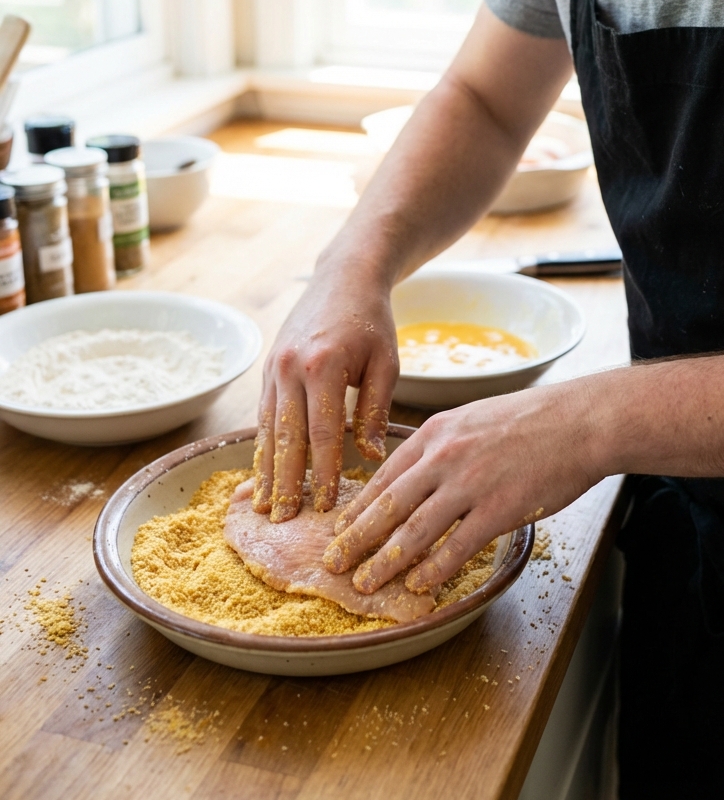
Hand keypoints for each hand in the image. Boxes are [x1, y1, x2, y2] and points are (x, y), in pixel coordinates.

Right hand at [252, 262, 399, 521]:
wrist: (342, 278)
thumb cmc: (371, 321)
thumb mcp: (386, 362)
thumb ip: (376, 409)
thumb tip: (370, 457)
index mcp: (324, 365)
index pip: (323, 432)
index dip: (324, 472)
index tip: (326, 506)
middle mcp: (290, 367)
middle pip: (287, 437)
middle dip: (285, 482)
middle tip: (284, 522)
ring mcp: (274, 367)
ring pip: (268, 429)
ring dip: (266, 470)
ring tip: (265, 507)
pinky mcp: (268, 368)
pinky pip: (263, 415)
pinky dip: (262, 446)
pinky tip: (261, 472)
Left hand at [322, 380, 600, 594]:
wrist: (579, 421)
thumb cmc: (531, 420)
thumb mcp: (472, 418)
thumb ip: (442, 444)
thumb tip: (416, 473)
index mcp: (436, 432)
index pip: (385, 475)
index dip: (358, 507)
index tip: (339, 529)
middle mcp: (446, 456)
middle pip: (389, 505)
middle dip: (356, 538)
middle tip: (334, 563)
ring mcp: (471, 483)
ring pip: (415, 530)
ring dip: (386, 562)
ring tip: (365, 584)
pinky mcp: (499, 508)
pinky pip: (458, 545)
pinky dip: (435, 568)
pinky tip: (419, 585)